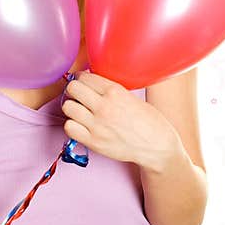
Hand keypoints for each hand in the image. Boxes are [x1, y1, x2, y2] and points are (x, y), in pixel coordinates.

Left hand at [61, 71, 179, 169]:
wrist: (157, 147)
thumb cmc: (150, 122)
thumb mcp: (133, 97)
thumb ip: (112, 90)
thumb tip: (92, 84)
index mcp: (115, 91)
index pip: (85, 77)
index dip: (82, 78)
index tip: (83, 82)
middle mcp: (104, 106)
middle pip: (73, 88)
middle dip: (74, 90)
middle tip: (79, 95)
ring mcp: (97, 125)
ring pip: (68, 107)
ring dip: (73, 107)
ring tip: (81, 111)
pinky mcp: (94, 142)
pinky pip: (69, 127)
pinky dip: (73, 125)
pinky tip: (82, 125)